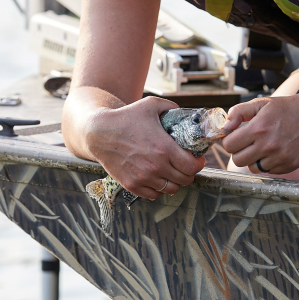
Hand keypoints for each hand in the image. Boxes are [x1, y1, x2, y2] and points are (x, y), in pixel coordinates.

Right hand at [86, 97, 204, 198]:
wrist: (99, 132)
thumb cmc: (126, 117)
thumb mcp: (151, 105)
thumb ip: (172, 108)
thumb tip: (185, 114)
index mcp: (164, 148)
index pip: (193, 167)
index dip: (199, 164)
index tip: (197, 159)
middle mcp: (156, 166)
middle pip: (185, 180)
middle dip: (189, 172)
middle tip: (186, 165)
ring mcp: (143, 177)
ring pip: (171, 189)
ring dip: (175, 182)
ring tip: (172, 172)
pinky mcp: (132, 184)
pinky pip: (154, 195)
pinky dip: (159, 189)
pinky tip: (158, 179)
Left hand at [221, 93, 298, 174]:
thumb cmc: (285, 108)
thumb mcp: (261, 103)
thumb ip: (238, 112)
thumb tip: (224, 127)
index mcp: (259, 128)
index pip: (229, 145)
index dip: (229, 140)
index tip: (235, 137)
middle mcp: (269, 145)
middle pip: (238, 160)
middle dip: (239, 151)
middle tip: (247, 142)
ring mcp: (280, 157)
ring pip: (252, 168)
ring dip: (253, 159)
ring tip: (261, 146)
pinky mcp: (290, 165)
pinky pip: (268, 171)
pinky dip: (267, 163)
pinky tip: (274, 151)